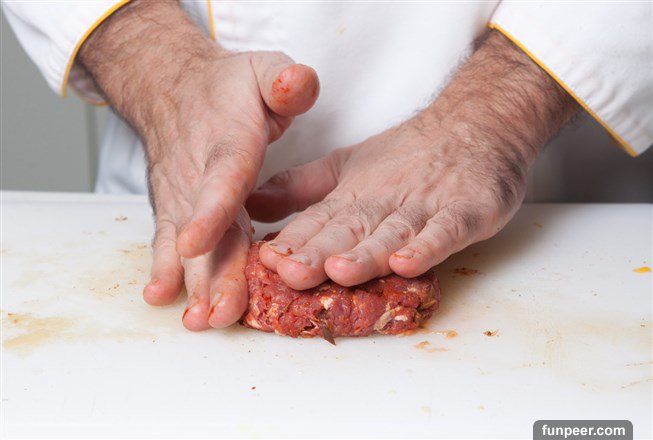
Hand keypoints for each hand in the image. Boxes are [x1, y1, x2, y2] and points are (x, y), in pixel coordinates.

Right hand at [78, 0, 318, 328]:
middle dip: (208, 272)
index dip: (208, 213)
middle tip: (213, 314)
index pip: (220, 181)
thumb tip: (299, 84)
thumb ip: (284, 81)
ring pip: (188, 244)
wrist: (172, 87)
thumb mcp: (263, 70)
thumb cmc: (228, 87)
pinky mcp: (176, 209)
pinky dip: (166, 269)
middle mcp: (200, 177)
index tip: (196, 243)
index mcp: (229, 145)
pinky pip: (171, 241)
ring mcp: (184, 196)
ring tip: (196, 320)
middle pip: (206, 229)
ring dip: (192, 283)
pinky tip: (161, 297)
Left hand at [247, 30, 578, 289]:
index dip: (294, 241)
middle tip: (290, 272)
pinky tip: (406, 264)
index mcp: (353, 196)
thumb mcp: (346, 169)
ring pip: (392, 233)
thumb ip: (300, 189)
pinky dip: (427, 246)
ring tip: (339, 270)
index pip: (318, 221)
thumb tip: (251, 205)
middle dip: (319, 252)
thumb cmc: (407, 158)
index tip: (265, 260)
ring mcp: (426, 206)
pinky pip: (445, 230)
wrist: (476, 126)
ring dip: (366, 253)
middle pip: (349, 230)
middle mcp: (384, 202)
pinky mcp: (466, 210)